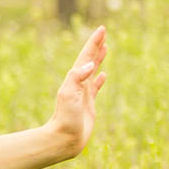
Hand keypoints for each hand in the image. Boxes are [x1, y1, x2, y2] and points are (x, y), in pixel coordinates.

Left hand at [47, 25, 107, 158]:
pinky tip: (103, 75)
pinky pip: (96, 87)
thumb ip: (77, 78)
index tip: (101, 30)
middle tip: (103, 33)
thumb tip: (89, 64)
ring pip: (92, 71)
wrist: (64, 138)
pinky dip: (99, 79)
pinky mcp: (88, 104)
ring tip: (104, 48)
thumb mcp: (68, 95)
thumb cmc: (65, 118)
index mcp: (74, 79)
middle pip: (89, 60)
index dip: (94, 43)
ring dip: (98, 59)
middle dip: (96, 47)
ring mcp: (83, 93)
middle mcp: (78, 84)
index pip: (86, 57)